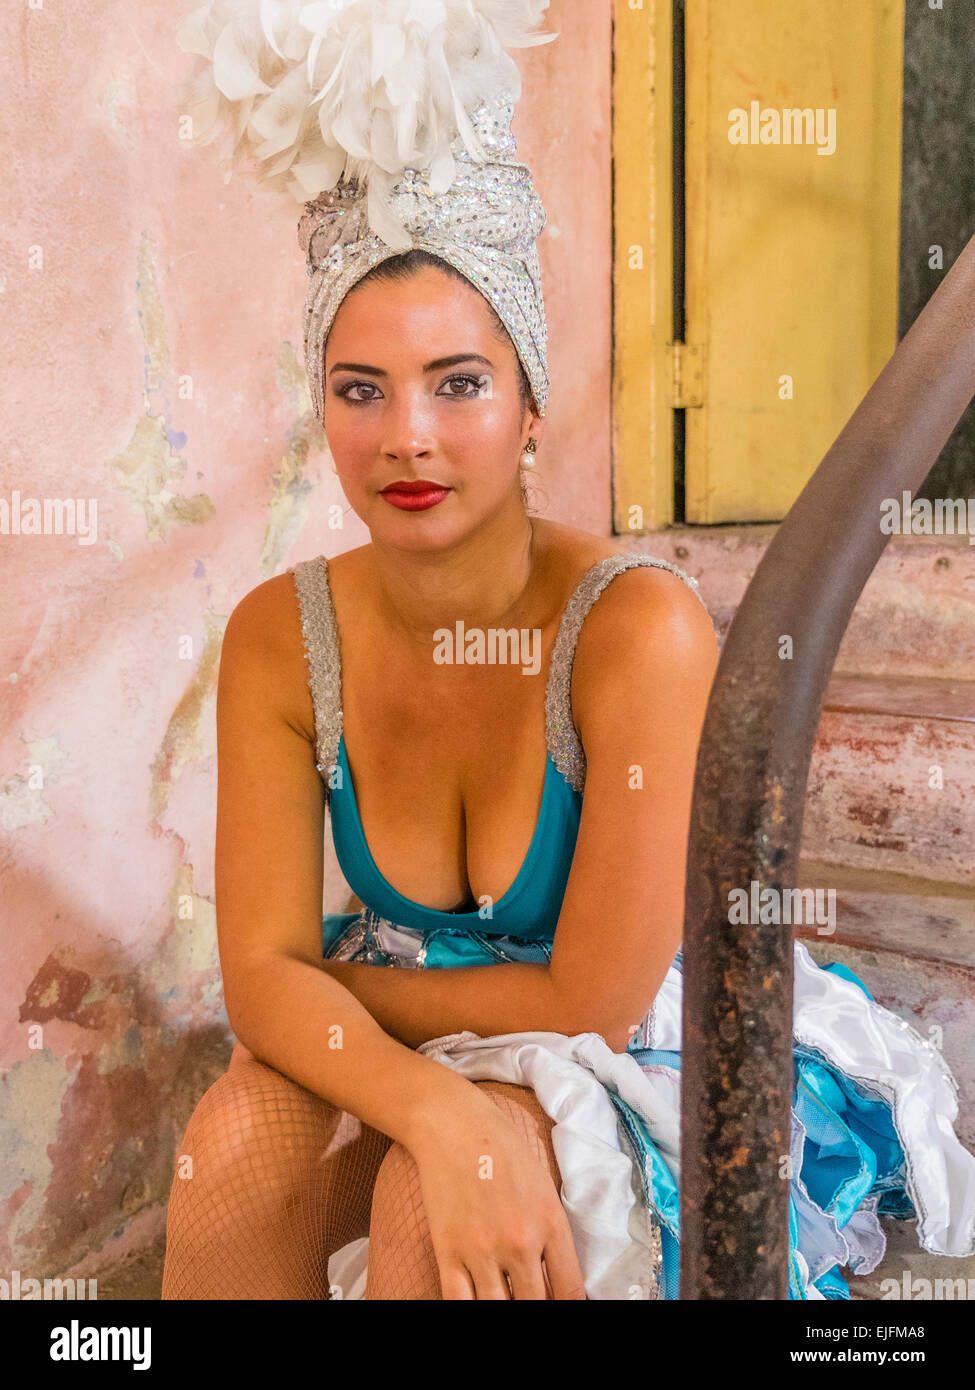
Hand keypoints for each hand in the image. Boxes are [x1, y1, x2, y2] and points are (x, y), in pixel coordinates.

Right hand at [410, 1092, 586, 1299]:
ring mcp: (482, 1251)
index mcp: (550, 1223)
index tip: (559, 1302)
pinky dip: (469, 1308)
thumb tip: (555, 1275)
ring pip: (498, 1310)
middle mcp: (520, 1243)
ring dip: (503, 1306)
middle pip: (535, 1306)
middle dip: (535, 1305)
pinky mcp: (448, 1252)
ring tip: (502, 1293)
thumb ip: (552, 1232)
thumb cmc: (500, 1145)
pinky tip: (476, 1296)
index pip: (570, 1291)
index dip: (568, 1306)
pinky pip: (459, 1304)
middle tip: (527, 1294)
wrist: (453, 1123)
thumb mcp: (543, 1184)